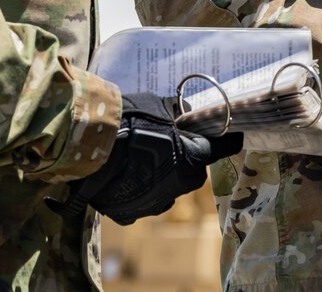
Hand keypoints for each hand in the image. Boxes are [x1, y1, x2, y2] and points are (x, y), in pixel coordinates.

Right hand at [75, 97, 242, 224]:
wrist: (87, 149)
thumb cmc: (128, 121)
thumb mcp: (158, 106)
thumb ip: (177, 112)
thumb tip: (187, 112)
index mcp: (193, 159)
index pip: (221, 149)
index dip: (227, 141)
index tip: (235, 137)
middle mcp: (180, 186)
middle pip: (191, 172)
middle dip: (183, 160)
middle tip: (164, 144)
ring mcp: (155, 204)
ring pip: (166, 190)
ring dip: (159, 177)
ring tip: (136, 161)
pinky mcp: (131, 214)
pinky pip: (141, 201)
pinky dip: (136, 191)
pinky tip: (121, 177)